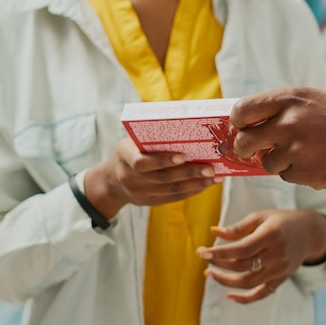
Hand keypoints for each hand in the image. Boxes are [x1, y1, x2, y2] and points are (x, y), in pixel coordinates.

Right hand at [84, 138, 221, 218]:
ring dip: (196, 184)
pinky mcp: (149, 202)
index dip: (163, 160)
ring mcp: (140, 193)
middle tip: (210, 168)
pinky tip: (206, 184)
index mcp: (124, 156)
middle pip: (163, 178)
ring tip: (214, 177)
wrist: (111, 181)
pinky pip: (173, 198)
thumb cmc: (129, 152)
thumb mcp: (131, 141)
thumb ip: (151, 136)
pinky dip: (191, 191)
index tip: (183, 156)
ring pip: (171, 190)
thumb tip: (185, 122)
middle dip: (189, 173)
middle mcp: (130, 178)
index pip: (142, 162)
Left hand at [197, 209, 325, 303]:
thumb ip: (237, 227)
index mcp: (271, 235)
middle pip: (242, 265)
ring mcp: (280, 269)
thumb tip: (214, 232)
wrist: (309, 232)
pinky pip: (261, 293)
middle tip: (205, 257)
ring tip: (210, 273)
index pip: (242, 248)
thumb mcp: (260, 217)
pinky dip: (245, 299)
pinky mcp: (281, 279)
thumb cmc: (281, 221)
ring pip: (248, 282)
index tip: (203, 251)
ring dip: (226, 281)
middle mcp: (277, 254)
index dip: (221, 252)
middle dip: (219, 264)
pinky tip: (230, 296)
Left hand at [230, 88, 325, 188]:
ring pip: (266, 162)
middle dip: (246, 149)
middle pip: (244, 141)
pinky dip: (297, 173)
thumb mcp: (313, 102)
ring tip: (305, 154)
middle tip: (254, 151)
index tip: (242, 128)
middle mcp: (288, 121)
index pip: (241, 110)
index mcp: (289, 98)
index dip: (238, 122)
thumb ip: (281, 109)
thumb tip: (247, 123)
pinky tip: (317, 163)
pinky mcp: (303, 172)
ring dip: (279, 162)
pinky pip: (286, 176)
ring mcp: (295, 148)